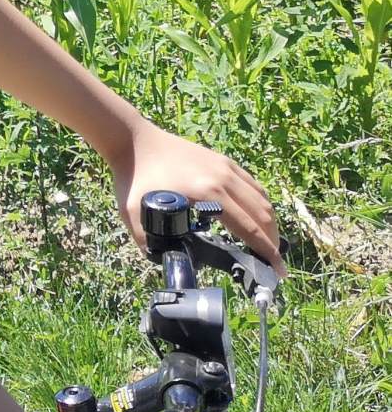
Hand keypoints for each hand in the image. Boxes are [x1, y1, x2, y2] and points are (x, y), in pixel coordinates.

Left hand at [109, 119, 285, 276]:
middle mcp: (223, 179)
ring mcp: (225, 167)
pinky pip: (252, 184)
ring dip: (270, 224)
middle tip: (273, 264)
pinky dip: (262, 203)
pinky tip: (258, 216)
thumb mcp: (134, 213)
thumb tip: (163, 265)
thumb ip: (147, 243)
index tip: (278, 272)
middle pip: (262, 215)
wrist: (132, 139)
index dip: (267, 252)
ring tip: (268, 244)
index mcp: (208, 194)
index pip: (249, 228)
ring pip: (262, 199)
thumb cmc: (134, 177)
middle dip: (273, 243)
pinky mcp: (222, 160)